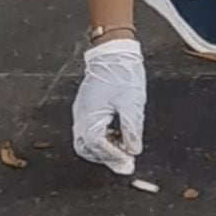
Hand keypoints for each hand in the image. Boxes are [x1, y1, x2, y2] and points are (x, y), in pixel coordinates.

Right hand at [71, 37, 145, 175]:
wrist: (113, 51)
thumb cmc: (122, 73)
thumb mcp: (132, 103)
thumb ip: (132, 129)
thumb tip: (133, 149)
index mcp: (90, 115)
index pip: (97, 144)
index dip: (113, 156)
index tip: (128, 163)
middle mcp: (81, 115)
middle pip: (88, 147)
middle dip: (106, 157)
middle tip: (124, 163)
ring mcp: (82, 111)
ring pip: (87, 141)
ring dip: (103, 149)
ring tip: (122, 152)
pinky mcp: (86, 108)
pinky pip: (89, 130)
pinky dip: (102, 139)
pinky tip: (116, 137)